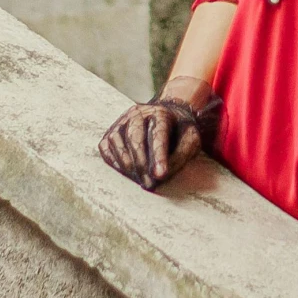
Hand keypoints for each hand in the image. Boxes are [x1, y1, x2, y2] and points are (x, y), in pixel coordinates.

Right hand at [98, 77, 221, 190]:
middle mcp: (138, 113)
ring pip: (117, 142)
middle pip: (134, 137)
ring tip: (141, 180)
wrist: (167, 116)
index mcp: (161, 113)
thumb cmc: (180, 132)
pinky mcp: (110, 132)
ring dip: (128, 165)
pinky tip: (127, 172)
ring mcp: (121, 121)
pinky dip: (114, 162)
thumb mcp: (191, 140)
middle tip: (149, 184)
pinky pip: (105, 148)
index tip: (159, 175)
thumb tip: (159, 176)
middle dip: (141, 164)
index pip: (157, 133)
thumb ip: (181, 155)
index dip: (158, 156)